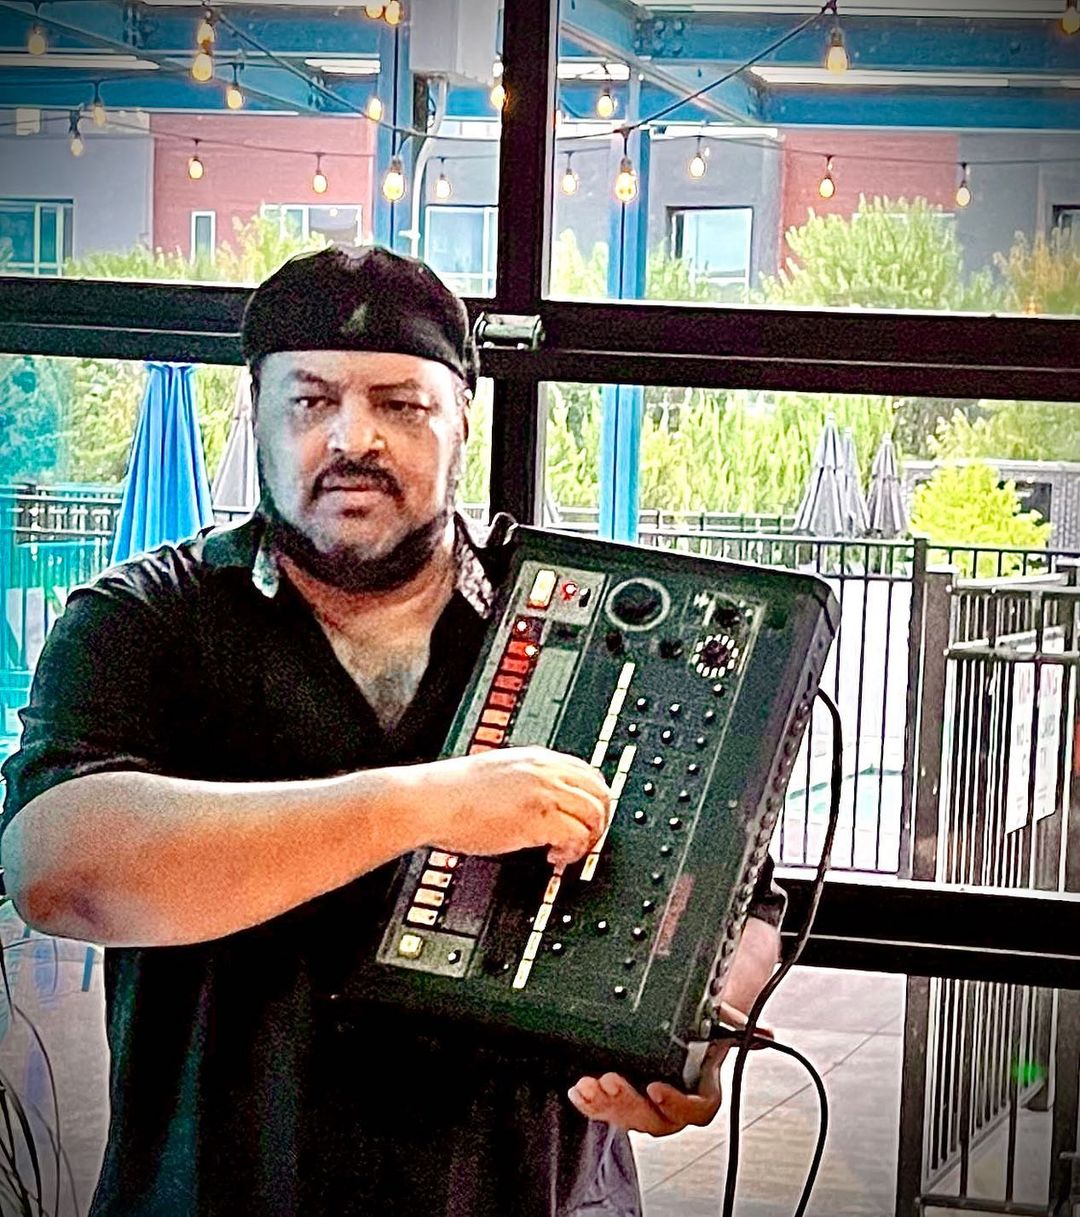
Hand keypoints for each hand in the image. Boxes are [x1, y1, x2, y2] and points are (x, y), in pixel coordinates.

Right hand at [414, 746, 610, 867]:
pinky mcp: (537, 817)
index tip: (586, 820)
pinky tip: (553, 858)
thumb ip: (524, 781)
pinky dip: (572, 852)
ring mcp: (542, 791)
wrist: (429, 801)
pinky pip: (576, 835)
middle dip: (599, 820)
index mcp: (536, 758)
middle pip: (600, 791)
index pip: (587, 772)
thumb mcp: (497, 774)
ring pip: (594, 813)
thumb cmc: (451, 794)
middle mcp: (544, 770)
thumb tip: (541, 804)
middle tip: (585, 841)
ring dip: (587, 838)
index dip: (593, 799)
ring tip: (566, 852)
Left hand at [568, 915, 782, 1136]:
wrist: (683, 1019)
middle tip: (612, 1081)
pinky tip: (579, 1091)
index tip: (656, 1088)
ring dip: (607, 1105)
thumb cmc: (701, 1024)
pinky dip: (591, 1104)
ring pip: (629, 1118)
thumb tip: (765, 1035)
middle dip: (630, 1105)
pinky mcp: (620, 1097)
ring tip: (590, 1084)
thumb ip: (735, 1025)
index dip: (677, 1104)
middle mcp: (672, 1102)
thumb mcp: (718, 1018)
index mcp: (700, 1088)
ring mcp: (645, 1102)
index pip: (696, 1110)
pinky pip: (606, 1110)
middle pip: (656, 1120)